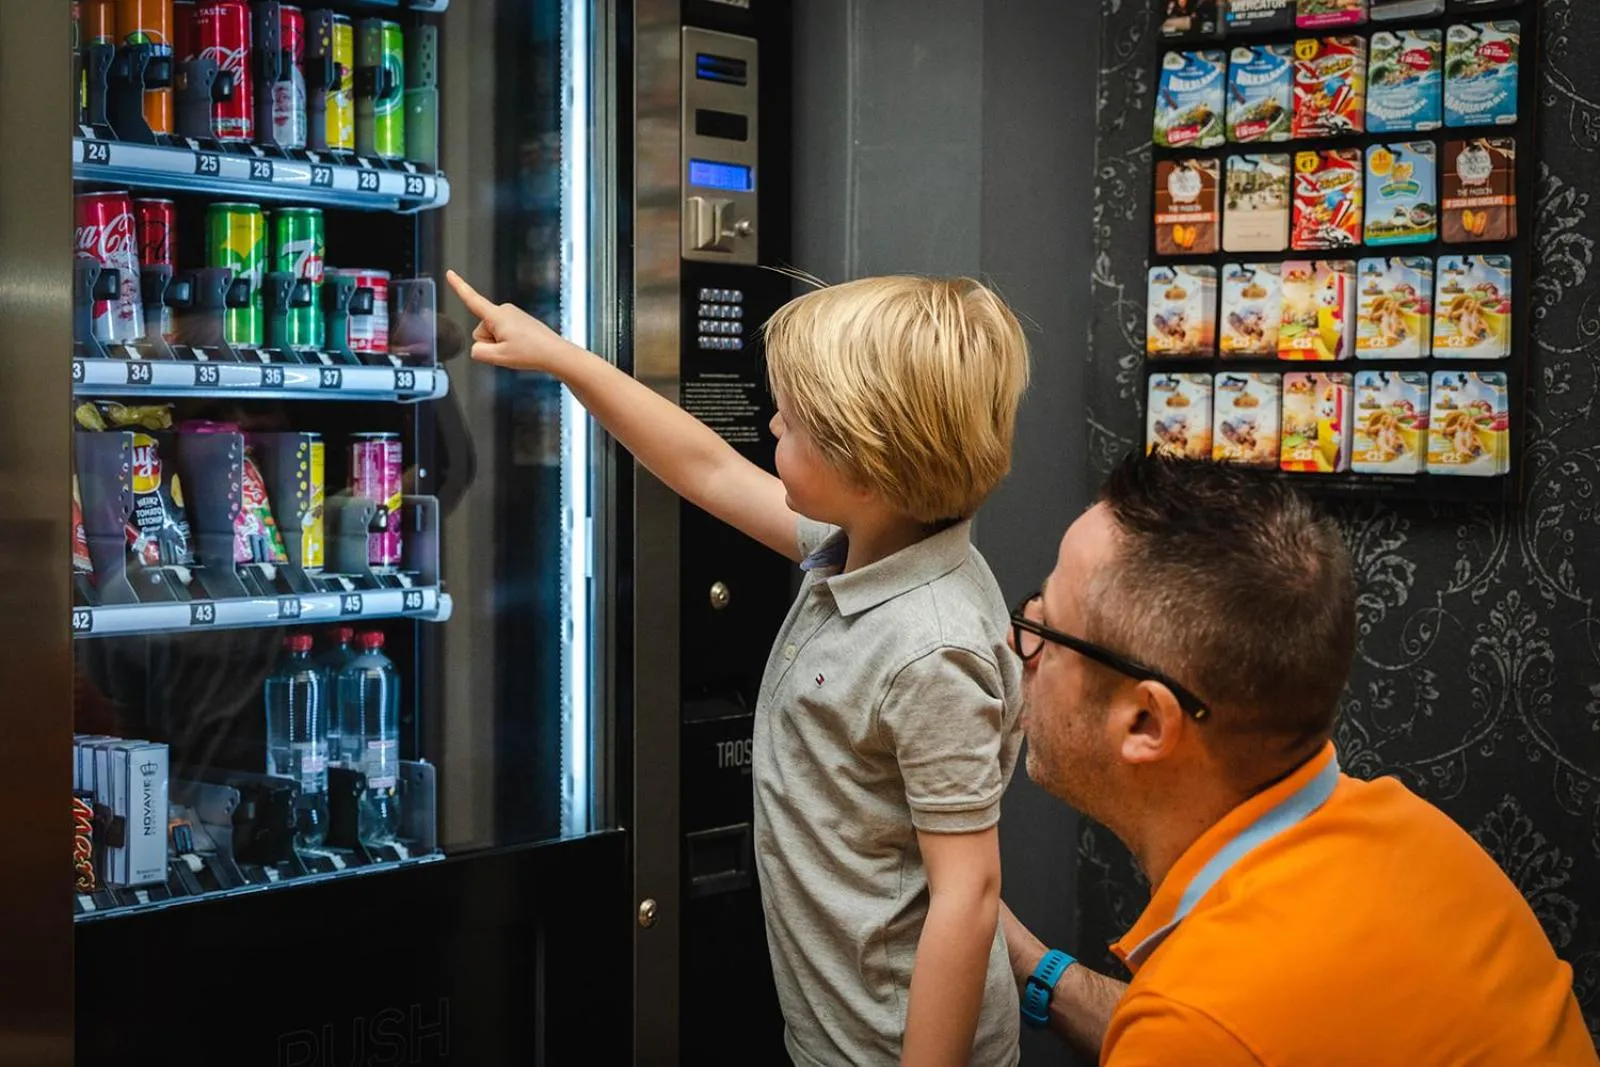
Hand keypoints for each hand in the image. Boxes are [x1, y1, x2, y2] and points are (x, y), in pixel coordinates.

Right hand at [445, 269, 574, 372]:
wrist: (555, 353)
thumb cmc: (531, 353)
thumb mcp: (498, 357)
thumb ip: (478, 352)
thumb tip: (477, 348)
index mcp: (497, 316)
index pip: (472, 299)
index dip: (458, 286)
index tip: (449, 273)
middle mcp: (504, 310)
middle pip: (481, 330)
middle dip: (491, 343)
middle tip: (511, 349)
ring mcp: (512, 315)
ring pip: (492, 334)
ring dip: (501, 344)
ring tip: (519, 348)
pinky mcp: (518, 320)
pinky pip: (502, 334)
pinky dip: (508, 342)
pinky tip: (522, 346)